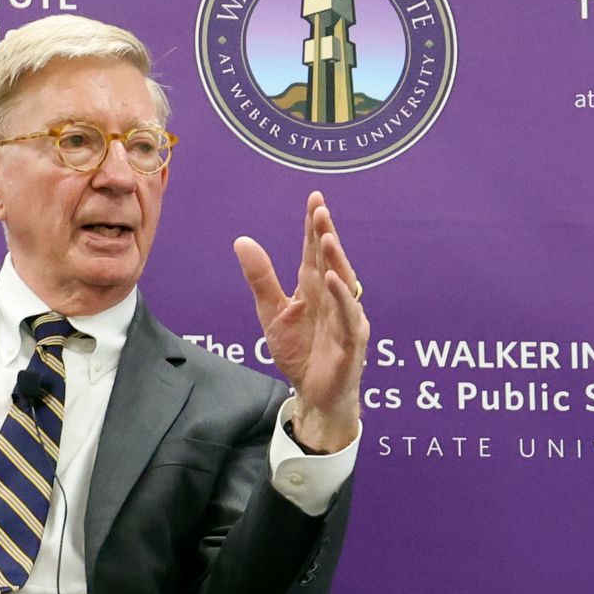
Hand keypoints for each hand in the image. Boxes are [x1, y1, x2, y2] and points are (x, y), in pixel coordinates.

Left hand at [234, 193, 366, 451]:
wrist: (313, 396)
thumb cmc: (300, 353)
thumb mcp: (272, 312)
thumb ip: (261, 278)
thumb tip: (241, 240)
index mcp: (314, 289)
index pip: (314, 251)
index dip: (314, 226)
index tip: (314, 198)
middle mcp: (333, 297)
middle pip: (331, 261)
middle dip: (326, 235)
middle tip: (320, 209)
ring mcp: (346, 317)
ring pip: (344, 283)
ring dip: (336, 260)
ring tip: (326, 238)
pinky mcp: (352, 340)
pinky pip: (348, 315)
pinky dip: (342, 297)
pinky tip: (331, 280)